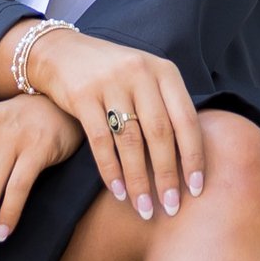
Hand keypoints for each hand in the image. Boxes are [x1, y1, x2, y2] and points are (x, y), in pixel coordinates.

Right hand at [23, 26, 205, 221]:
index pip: (186, 118)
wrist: (63, 53)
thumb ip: (166, 108)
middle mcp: (140, 73)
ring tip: (144, 208)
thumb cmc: (114, 75)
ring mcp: (110, 82)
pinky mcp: (83, 95)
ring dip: (139, 180)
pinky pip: (101, 141)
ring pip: (131, 141)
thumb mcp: (146, 79)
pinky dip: (111, 170)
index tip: (196, 189)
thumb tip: (189, 161)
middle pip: (160, 133)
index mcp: (163, 70)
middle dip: (167, 175)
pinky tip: (118, 191)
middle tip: (171, 207)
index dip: (194, 156)